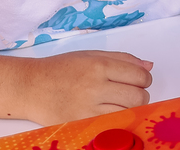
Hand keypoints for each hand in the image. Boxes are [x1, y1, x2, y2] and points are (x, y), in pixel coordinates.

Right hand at [19, 50, 153, 123]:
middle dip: (141, 95)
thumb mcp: (90, 55)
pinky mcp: (83, 123)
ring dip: (130, 109)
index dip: (144, 79)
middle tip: (131, 93)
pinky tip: (109, 112)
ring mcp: (89, 107)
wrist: (31, 87)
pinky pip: (112, 124)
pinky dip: (116, 119)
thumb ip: (122, 59)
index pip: (139, 75)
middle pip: (138, 96)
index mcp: (99, 65)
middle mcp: (95, 86)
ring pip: (128, 113)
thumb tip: (148, 66)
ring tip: (119, 103)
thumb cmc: (59, 69)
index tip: (140, 81)